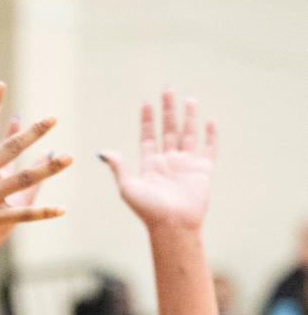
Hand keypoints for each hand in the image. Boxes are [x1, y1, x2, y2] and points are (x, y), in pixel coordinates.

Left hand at [98, 93, 215, 231]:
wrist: (172, 225)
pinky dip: (211, 135)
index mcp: (150, 165)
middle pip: (168, 130)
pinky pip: (209, 149)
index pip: (149, 137)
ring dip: (188, 117)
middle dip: (168, 110)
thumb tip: (103, 153)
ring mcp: (186, 165)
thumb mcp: (127, 187)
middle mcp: (168, 162)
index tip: (146, 102)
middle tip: (168, 89)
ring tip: (189, 99)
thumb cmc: (148, 209)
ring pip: (188, 135)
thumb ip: (118, 168)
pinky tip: (210, 120)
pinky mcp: (202, 171)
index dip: (147, 120)